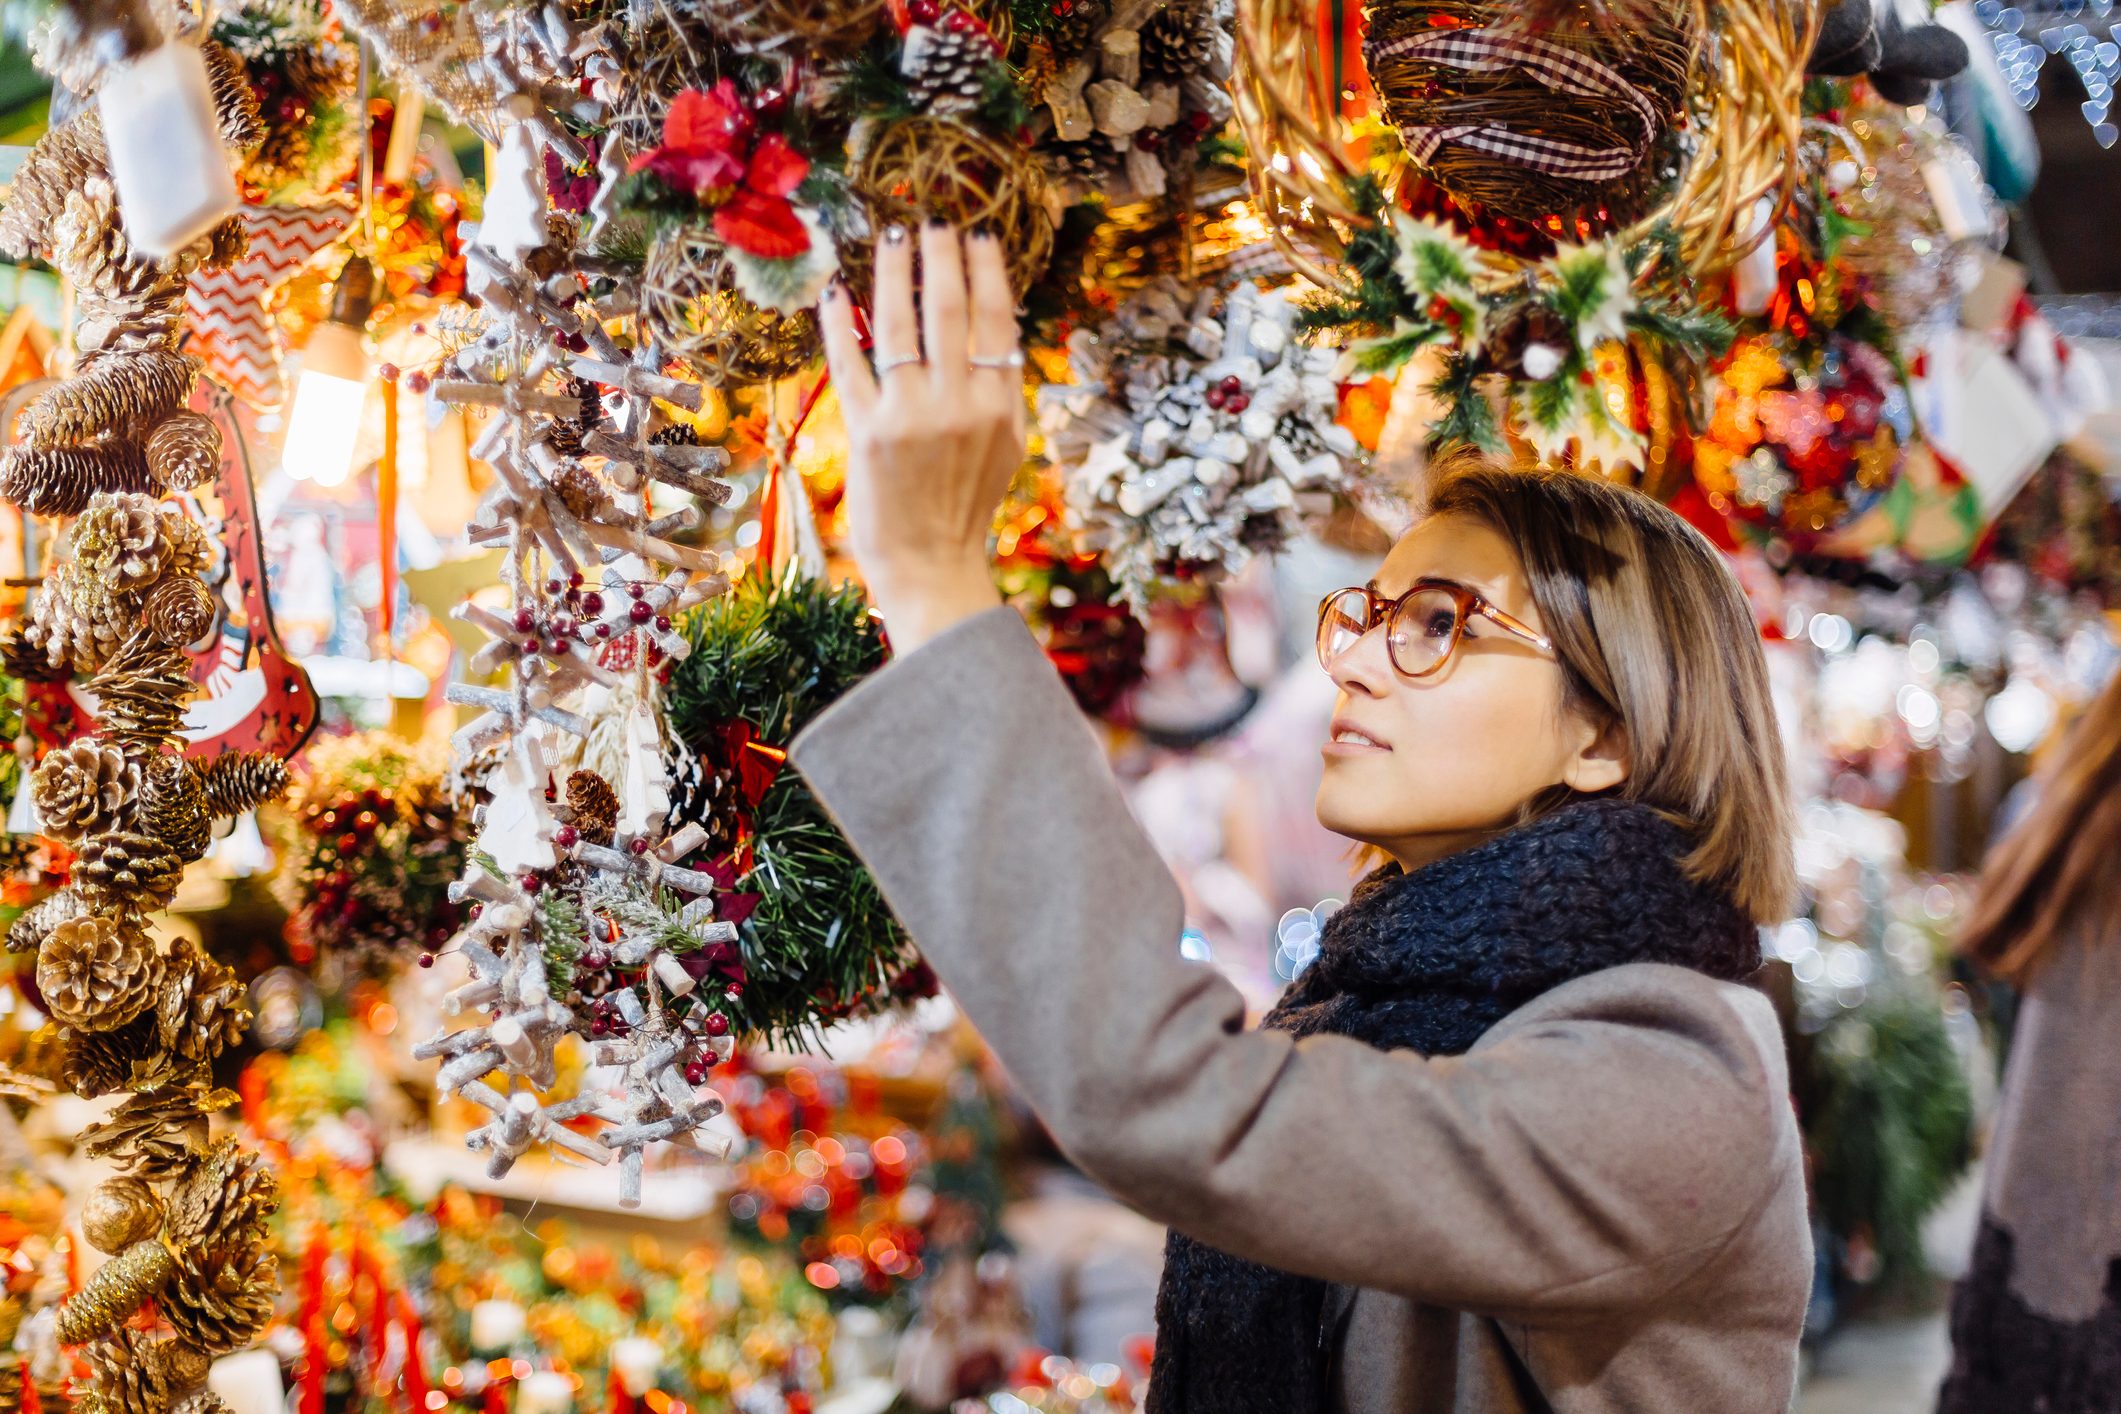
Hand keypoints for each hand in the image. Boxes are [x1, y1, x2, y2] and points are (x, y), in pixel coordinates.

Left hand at [819, 224, 1019, 656]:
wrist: (931, 565)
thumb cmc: (965, 505)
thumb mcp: (1005, 446)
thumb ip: (1000, 390)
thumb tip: (995, 330)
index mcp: (999, 405)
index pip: (995, 319)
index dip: (985, 270)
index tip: (976, 235)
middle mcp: (959, 404)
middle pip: (949, 309)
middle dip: (939, 255)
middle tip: (930, 220)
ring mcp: (911, 416)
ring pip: (900, 324)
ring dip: (894, 272)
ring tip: (892, 237)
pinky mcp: (867, 431)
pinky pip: (850, 363)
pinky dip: (842, 323)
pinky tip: (837, 291)